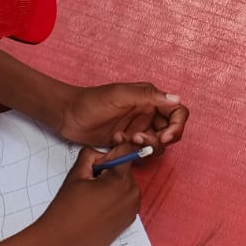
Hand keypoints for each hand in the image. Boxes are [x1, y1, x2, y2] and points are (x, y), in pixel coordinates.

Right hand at [23, 146, 141, 245]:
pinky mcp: (128, 222)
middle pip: (124, 170)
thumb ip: (91, 155)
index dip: (111, 151)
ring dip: (110, 186)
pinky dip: (113, 200)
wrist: (61, 243)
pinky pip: (124, 201)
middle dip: (108, 172)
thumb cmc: (66, 210)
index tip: (100, 157)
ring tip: (90, 199)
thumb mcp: (76, 174)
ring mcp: (132, 210)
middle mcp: (132, 195)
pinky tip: (96, 209)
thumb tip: (101, 152)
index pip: (126, 153)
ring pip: (124, 186)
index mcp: (122, 181)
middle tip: (88, 184)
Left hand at [59, 81, 188, 147]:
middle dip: (159, 140)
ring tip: (126, 140)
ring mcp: (138, 127)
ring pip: (156, 144)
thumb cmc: (91, 101)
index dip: (177, 126)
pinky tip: (117, 141)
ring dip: (145, 146)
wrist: (68, 115)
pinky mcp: (127, 141)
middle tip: (139, 140)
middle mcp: (147, 113)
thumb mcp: (120, 95)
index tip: (165, 137)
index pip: (177, 112)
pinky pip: (141, 151)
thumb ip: (147, 96)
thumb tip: (176, 99)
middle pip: (170, 132)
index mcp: (150, 99)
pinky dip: (133, 151)